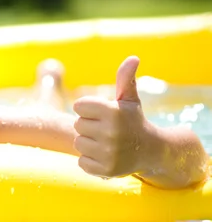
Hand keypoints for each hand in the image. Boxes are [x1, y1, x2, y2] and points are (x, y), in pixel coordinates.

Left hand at [72, 56, 154, 177]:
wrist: (151, 151)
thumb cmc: (133, 120)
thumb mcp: (129, 99)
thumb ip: (125, 78)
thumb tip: (133, 58)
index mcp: (112, 112)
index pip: (78, 106)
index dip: (88, 109)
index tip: (103, 114)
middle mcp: (111, 133)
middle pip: (77, 125)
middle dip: (89, 126)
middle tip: (106, 130)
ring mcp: (108, 153)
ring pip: (78, 143)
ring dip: (88, 143)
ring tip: (106, 143)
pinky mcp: (105, 170)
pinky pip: (81, 162)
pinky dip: (90, 160)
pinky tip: (104, 156)